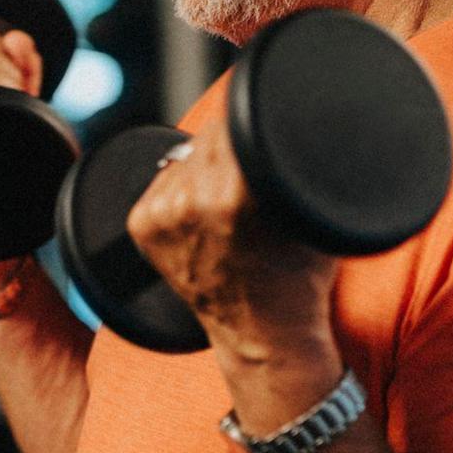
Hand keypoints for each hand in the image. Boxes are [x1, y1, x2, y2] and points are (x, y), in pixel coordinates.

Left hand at [124, 115, 337, 362]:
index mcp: (236, 196)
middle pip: (210, 137)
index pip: (235, 124)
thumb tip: (284, 120)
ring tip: (231, 200)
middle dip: (232, 145)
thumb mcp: (310, 215)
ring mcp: (162, 215)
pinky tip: (206, 215)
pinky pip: (165, 179)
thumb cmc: (299, 275)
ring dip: (206, 166)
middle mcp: (192, 202)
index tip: (264, 128)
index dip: (251, 120)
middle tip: (252, 174)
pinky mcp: (142, 225)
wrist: (263, 332)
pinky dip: (184, 186)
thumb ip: (292, 166)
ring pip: (186, 158)